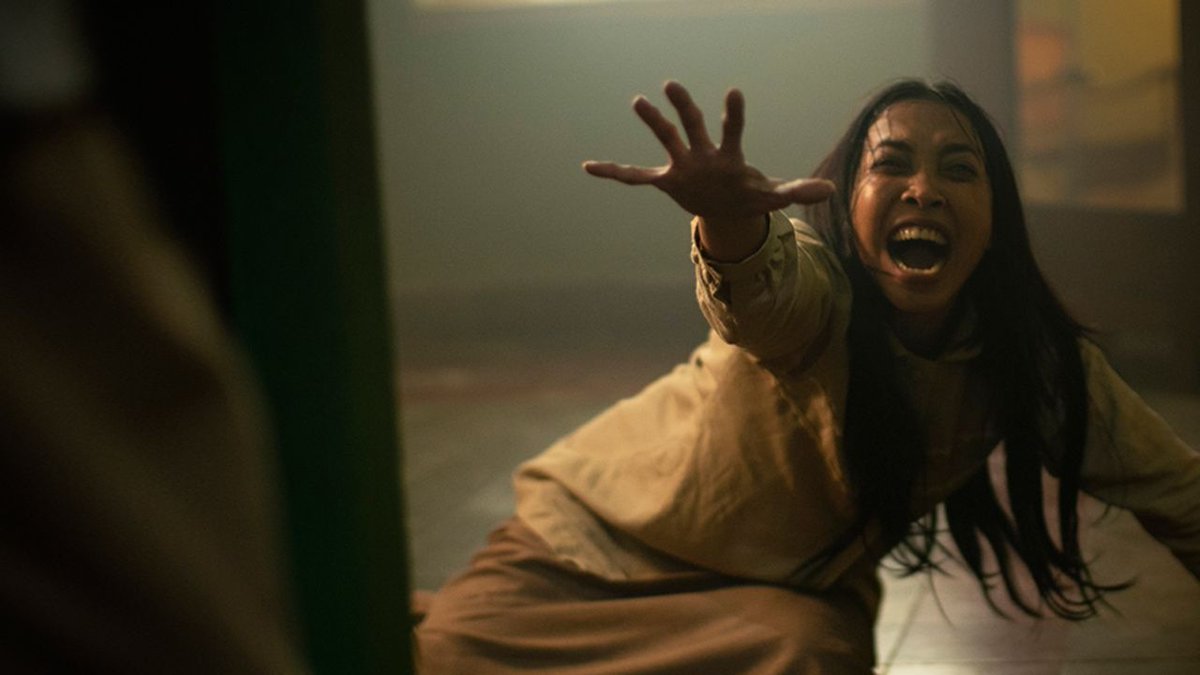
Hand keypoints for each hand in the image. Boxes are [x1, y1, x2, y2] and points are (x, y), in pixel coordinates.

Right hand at [583, 81, 832, 239]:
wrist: (726, 206)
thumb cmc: (749, 194)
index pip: (733, 130)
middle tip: (671, 84)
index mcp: (729, 156)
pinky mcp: (667, 180)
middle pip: (693, 125)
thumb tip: (830, 191)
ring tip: (638, 101)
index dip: (734, 113)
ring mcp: (682, 163)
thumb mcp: (774, 198)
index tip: (733, 92)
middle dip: (683, 106)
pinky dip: (614, 173)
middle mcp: (703, 153)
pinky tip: (590, 167)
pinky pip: (635, 177)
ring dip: (653, 121)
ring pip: (666, 138)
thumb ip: (797, 192)